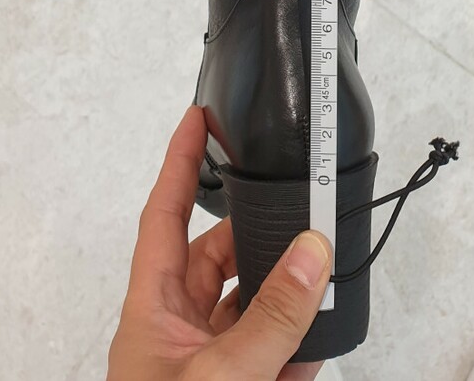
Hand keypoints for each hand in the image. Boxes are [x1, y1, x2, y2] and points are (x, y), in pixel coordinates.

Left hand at [108, 107, 332, 380]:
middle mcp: (173, 331)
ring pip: (245, 311)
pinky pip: (263, 356)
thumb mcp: (222, 373)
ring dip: (284, 297)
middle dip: (257, 234)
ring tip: (322, 280)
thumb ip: (271, 316)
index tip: (196, 118)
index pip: (162, 216)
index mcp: (151, 311)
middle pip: (215, 259)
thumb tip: (312, 251)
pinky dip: (294, 346)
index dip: (178, 163)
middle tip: (299, 215)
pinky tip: (320, 342)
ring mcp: (199, 364)